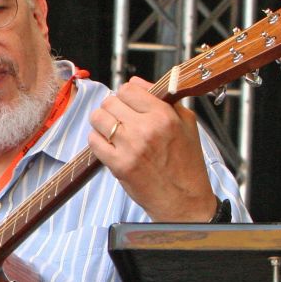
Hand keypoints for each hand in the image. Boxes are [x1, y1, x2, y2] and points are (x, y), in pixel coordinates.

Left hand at [87, 77, 217, 221]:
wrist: (184, 199)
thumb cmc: (186, 163)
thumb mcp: (186, 123)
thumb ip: (162, 99)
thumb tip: (136, 82)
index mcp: (165, 115)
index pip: (129, 89)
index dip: (126, 95)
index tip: (128, 103)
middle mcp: (146, 129)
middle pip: (110, 102)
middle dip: (112, 108)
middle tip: (120, 119)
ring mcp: (130, 147)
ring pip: (98, 118)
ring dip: (101, 123)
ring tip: (112, 131)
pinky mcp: (118, 165)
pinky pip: (93, 141)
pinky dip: (97, 141)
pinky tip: (109, 145)